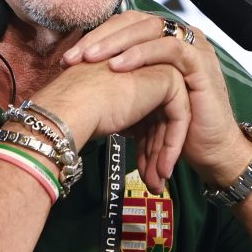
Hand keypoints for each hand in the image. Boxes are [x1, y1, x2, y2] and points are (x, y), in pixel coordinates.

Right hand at [30, 57, 190, 191]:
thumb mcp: (102, 111)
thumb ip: (122, 117)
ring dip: (163, 154)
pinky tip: (163, 168)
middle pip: (158, 118)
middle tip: (152, 182)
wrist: (73, 106)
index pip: (144, 114)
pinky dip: (172, 145)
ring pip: (169, 120)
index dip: (143, 146)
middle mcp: (144, 68)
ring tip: (155, 182)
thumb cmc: (74, 109)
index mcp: (127, 73)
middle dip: (154, 154)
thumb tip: (131, 135)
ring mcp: (158, 68)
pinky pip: (179, 117)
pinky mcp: (169, 78)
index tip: (141, 172)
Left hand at [62, 12, 251, 186]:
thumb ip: (119, 83)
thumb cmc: (174, 127)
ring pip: (151, 30)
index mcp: (162, 41)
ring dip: (118, 43)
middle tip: (75, 57)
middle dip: (101, 38)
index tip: (68, 58)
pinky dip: (143, 54)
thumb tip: (78, 78)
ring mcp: (192, 46)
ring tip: (92, 59)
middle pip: (134, 22)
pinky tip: (119, 67)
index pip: (124, 26)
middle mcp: (177, 38)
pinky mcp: (200, 62)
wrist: (208, 150)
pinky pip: (170, 48)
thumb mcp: (139, 100)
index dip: (95, 37)